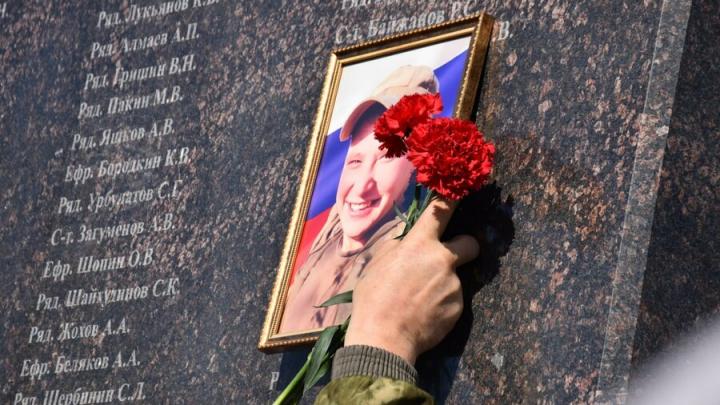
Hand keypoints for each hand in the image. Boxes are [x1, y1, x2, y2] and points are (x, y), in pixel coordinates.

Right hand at [344, 198, 478, 364]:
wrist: (384, 338)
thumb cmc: (374, 297)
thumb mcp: (377, 263)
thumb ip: (397, 247)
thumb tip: (407, 242)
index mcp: (419, 244)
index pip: (441, 211)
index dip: (452, 198)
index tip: (461, 190)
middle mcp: (442, 260)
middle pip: (470, 243)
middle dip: (465, 247)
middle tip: (448, 260)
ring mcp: (453, 285)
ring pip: (454, 277)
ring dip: (442, 285)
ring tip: (419, 301)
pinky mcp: (458, 308)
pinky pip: (452, 300)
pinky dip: (441, 305)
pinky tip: (424, 315)